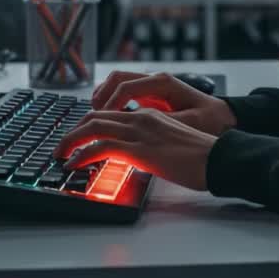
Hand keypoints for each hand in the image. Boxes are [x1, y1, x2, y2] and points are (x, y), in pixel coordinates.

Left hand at [53, 108, 217, 190]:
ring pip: (93, 127)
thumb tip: (136, 157)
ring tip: (60, 154)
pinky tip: (73, 164)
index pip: (110, 112)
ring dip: (71, 140)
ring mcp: (140, 131)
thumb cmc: (202, 156)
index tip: (77, 136)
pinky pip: (101, 147)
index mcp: (150, 114)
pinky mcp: (140, 148)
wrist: (219, 158)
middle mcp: (142, 117)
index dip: (88, 123)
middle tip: (61, 145)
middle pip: (96, 116)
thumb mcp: (172, 144)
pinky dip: (81, 154)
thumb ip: (151, 145)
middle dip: (73, 130)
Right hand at [91, 71, 235, 135]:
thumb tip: (140, 128)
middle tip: (91, 118)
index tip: (101, 120)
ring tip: (95, 117)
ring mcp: (152, 86)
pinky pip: (124, 92)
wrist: (224, 118)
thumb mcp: (190, 124)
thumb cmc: (211, 121)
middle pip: (117, 78)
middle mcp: (156, 80)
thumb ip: (165, 124)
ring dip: (104, 97)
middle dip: (101, 97)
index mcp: (164, 83)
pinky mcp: (150, 96)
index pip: (126, 86)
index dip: (110, 104)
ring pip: (118, 82)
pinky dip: (112, 101)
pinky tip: (108, 118)